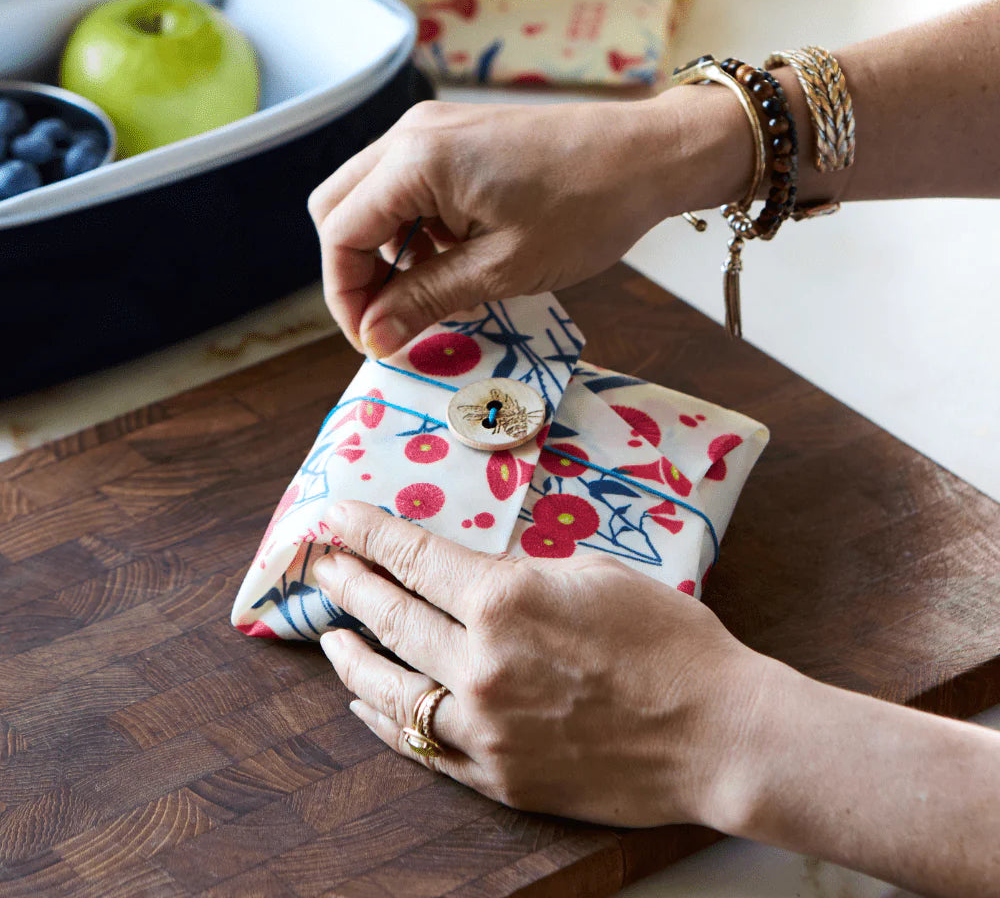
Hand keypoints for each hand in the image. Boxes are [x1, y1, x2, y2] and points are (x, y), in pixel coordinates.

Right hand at [307, 91, 750, 358]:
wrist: (647, 156)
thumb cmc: (587, 209)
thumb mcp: (502, 268)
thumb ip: (427, 299)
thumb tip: (375, 336)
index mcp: (416, 160)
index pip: (340, 233)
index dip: (346, 297)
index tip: (373, 341)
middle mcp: (412, 134)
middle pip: (338, 209)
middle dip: (354, 273)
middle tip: (390, 321)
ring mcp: (432, 130)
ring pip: (368, 199)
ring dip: (383, 253)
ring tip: (429, 295)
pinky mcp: (454, 138)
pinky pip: (404, 188)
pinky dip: (411, 231)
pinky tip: (449, 260)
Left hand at [312, 500, 770, 827]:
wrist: (718, 733)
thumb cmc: (669, 640)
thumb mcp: (594, 573)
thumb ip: (521, 575)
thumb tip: (477, 579)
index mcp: (504, 600)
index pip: (412, 557)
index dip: (364, 533)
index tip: (331, 518)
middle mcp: (480, 664)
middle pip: (388, 618)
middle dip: (345, 584)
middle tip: (318, 568)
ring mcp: (484, 728)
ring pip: (389, 691)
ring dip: (351, 658)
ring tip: (329, 638)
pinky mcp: (499, 777)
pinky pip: (421, 747)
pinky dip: (386, 722)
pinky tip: (368, 705)